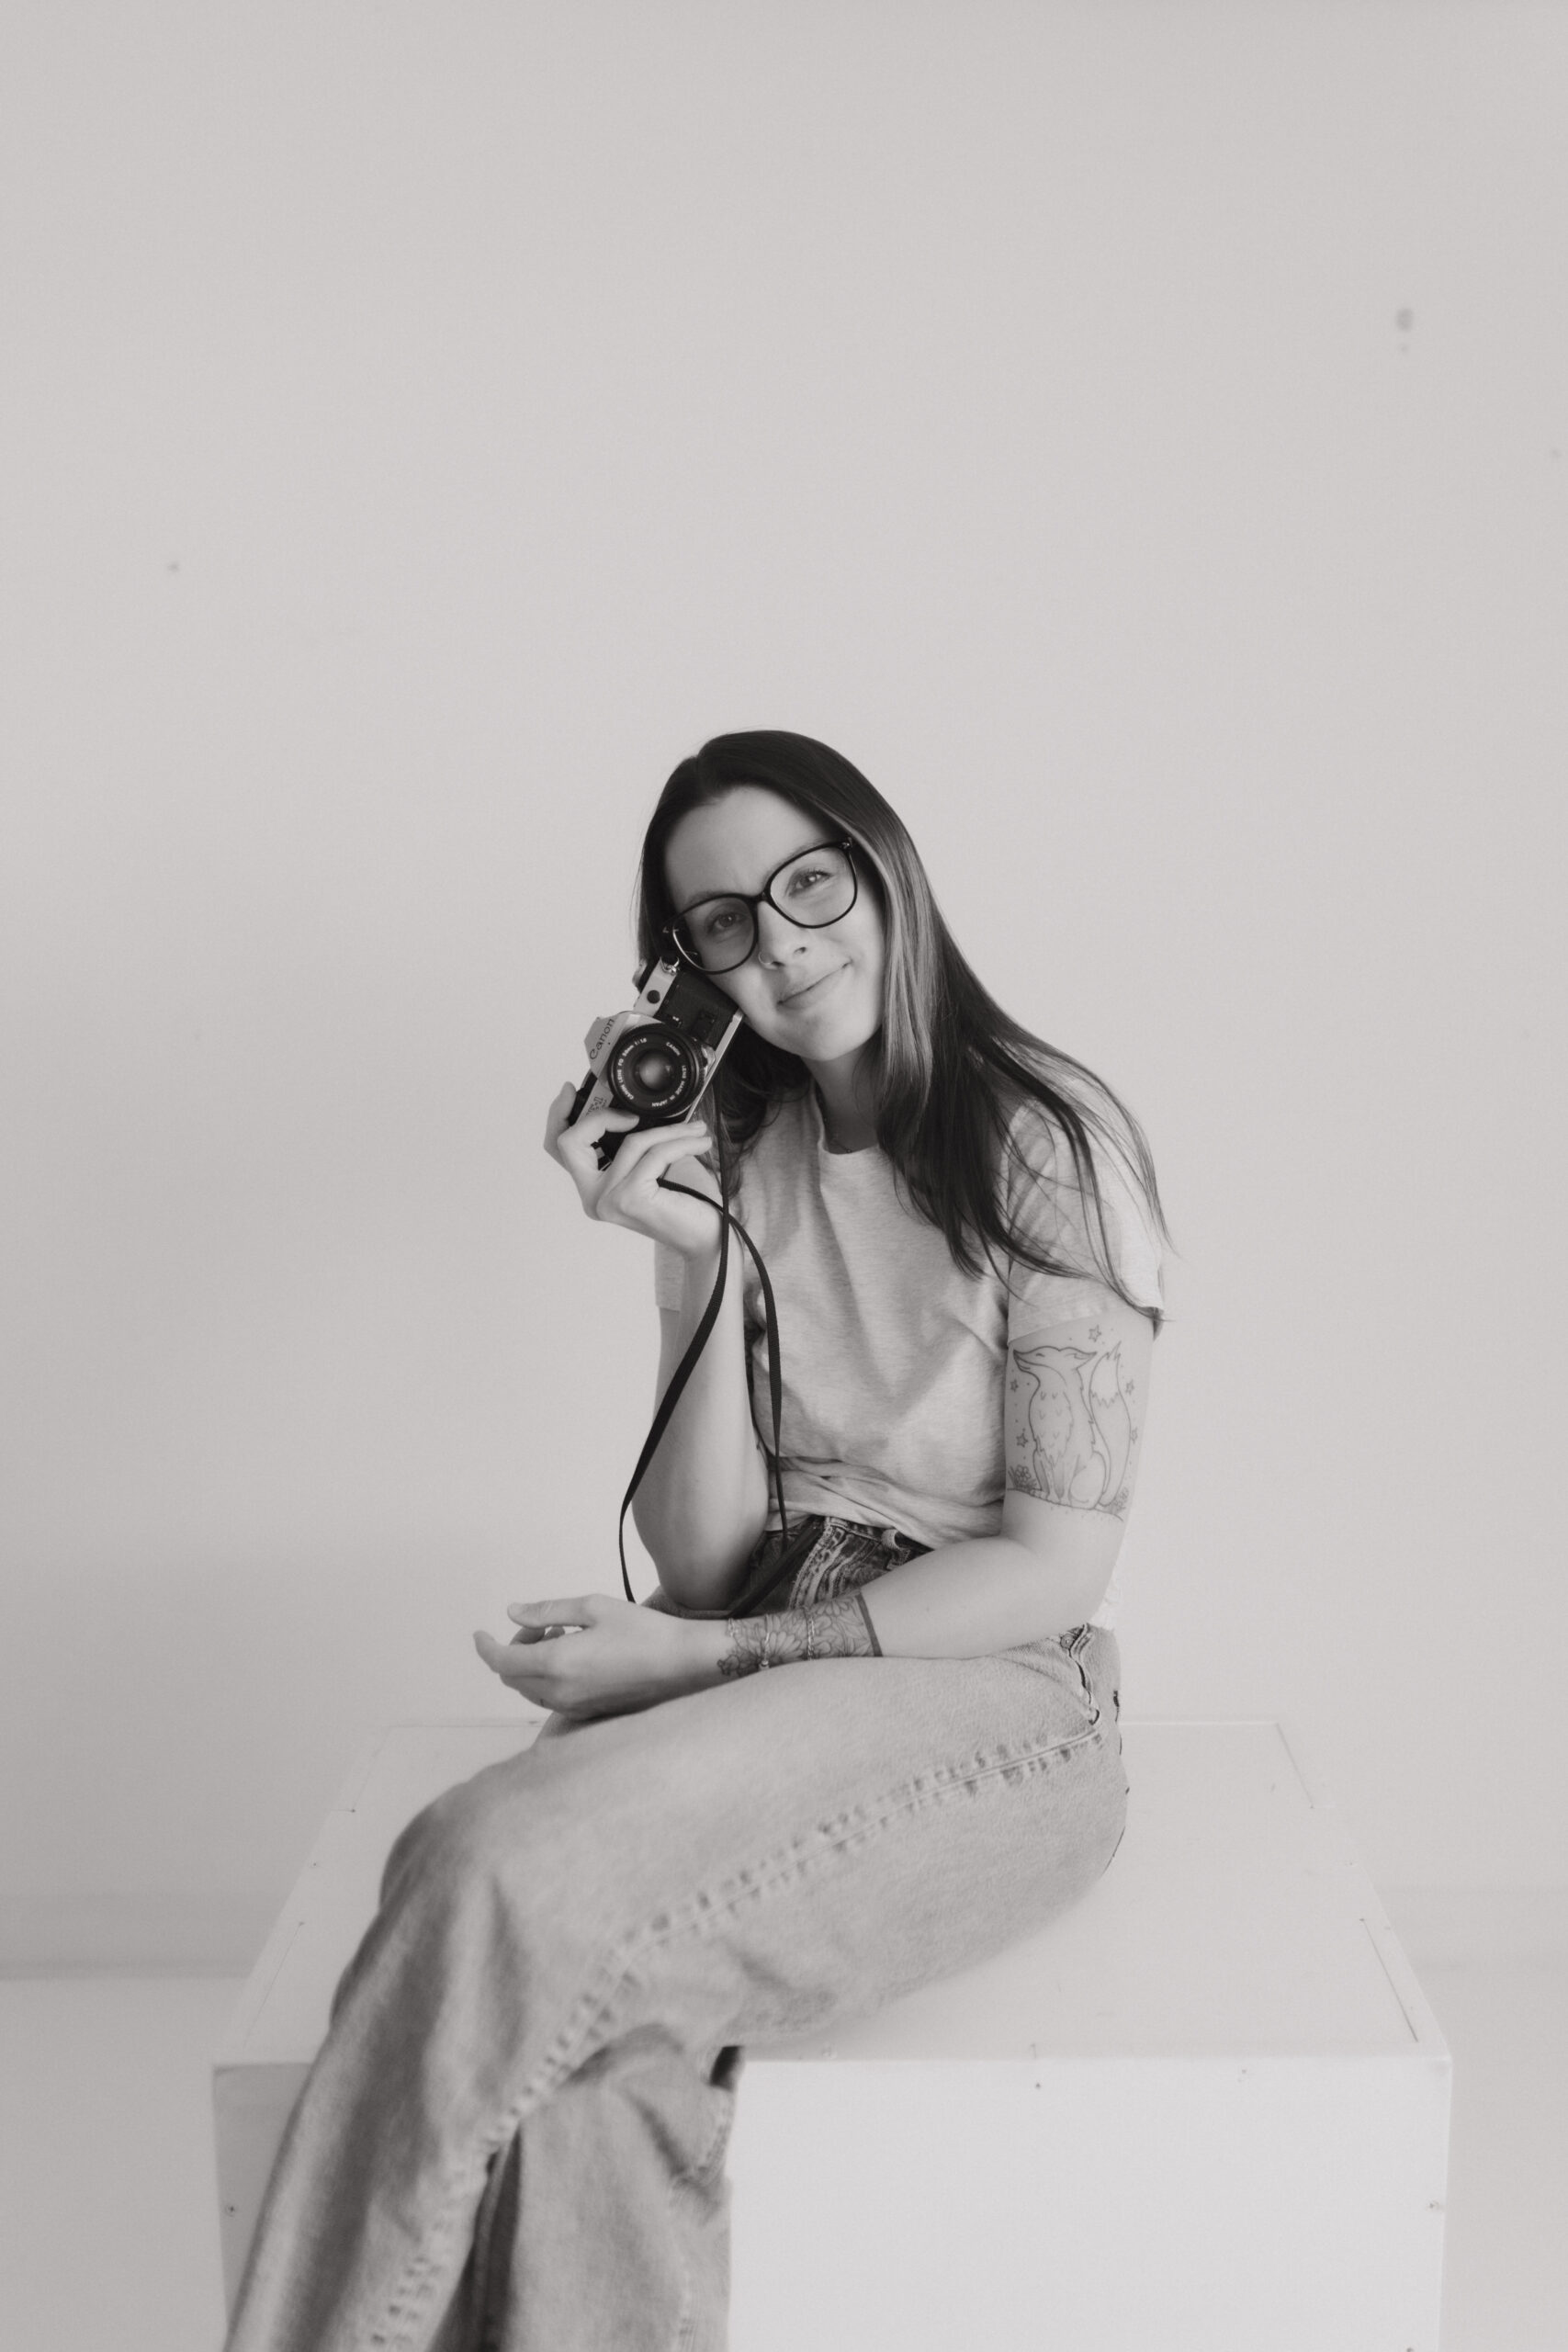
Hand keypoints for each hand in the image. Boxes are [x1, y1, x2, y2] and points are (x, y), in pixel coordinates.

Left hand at [472, 1594, 707, 1718]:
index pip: (502, 1662)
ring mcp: (573, 1707)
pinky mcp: (588, 1714)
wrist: (682, 1665)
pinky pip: (550, 1699)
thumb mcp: (593, 1607)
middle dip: (513, 1650)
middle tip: (540, 1626)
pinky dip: (547, 1678)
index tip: (480, 1633)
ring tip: (560, 1636)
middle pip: (511, 1678)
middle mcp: (560, 1692)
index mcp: (557, 1662)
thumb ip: (548, 1610)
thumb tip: (513, 1612)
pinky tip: (574, 1657)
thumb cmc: (642, 1632)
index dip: (485, 1647)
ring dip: (530, 1665)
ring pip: (529, 1690)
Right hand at [544, 1084, 722, 1258]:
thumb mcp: (649, 1169)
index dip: (558, 1116)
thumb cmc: (681, 1206)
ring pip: (630, 1142)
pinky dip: (681, 1142)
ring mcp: (608, 1200)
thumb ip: (632, 1145)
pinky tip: (700, 1142)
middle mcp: (592, 1198)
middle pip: (570, 1142)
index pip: (560, 1149)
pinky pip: (655, 1153)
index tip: (570, 1090)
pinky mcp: (630, 1198)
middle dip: (599, 1117)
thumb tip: (635, 1106)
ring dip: (669, 1130)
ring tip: (695, 1128)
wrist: (705, 1240)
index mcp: (592, 1189)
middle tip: (634, 1114)